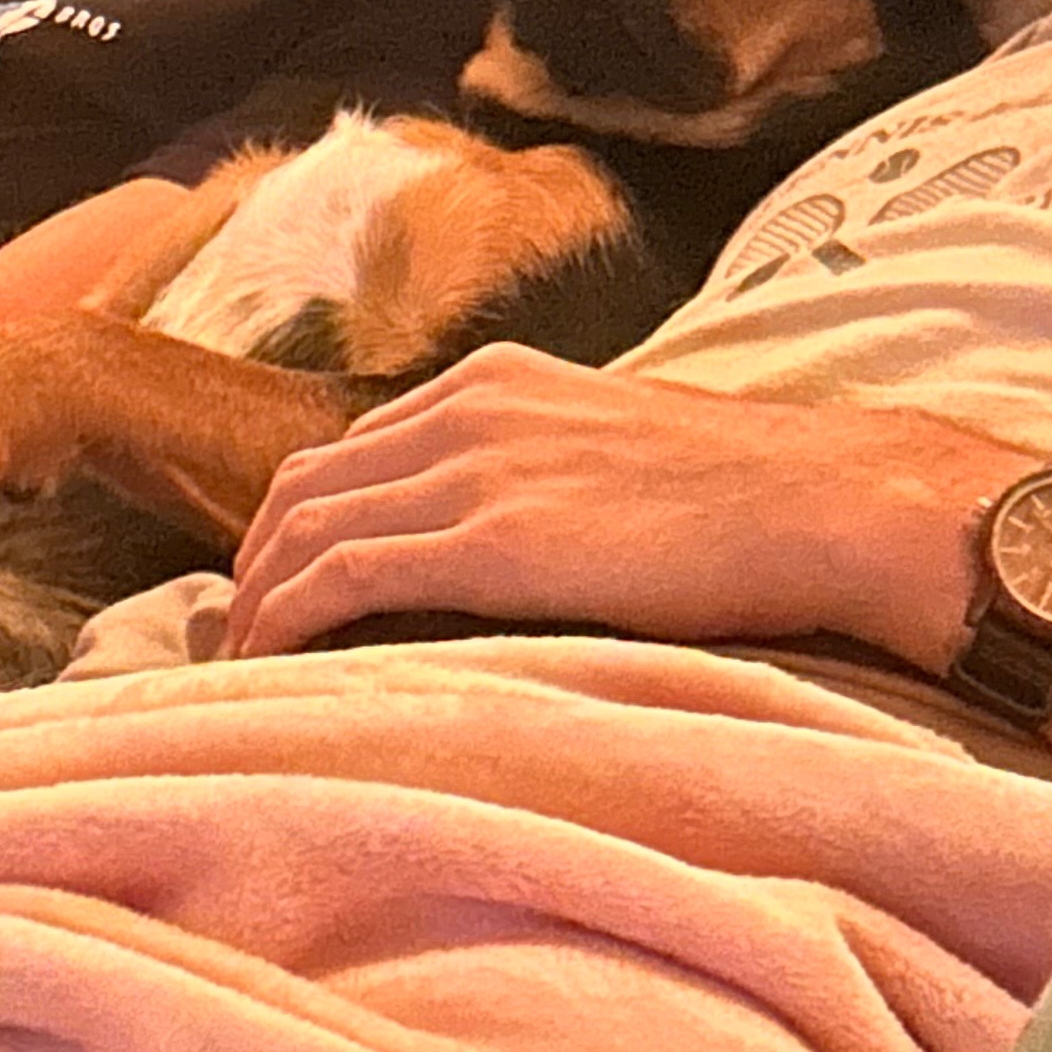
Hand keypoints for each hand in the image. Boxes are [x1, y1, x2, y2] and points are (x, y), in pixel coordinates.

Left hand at [222, 343, 832, 659]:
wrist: (815, 501)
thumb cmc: (742, 494)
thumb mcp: (613, 447)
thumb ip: (543, 470)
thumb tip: (517, 534)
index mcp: (493, 381)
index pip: (352, 446)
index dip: (300, 517)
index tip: (278, 581)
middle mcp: (465, 409)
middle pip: (305, 482)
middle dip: (254, 560)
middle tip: (235, 636)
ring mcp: (472, 469)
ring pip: (306, 527)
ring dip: (255, 600)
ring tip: (239, 670)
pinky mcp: (488, 539)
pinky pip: (342, 573)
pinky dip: (287, 618)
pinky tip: (269, 666)